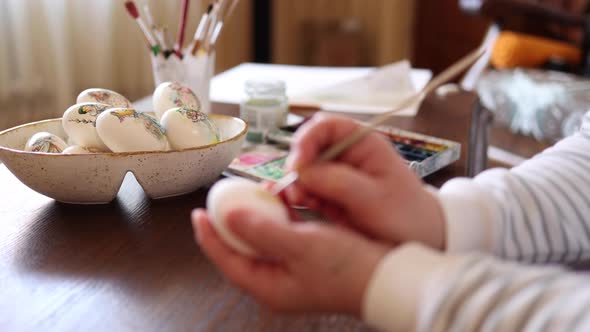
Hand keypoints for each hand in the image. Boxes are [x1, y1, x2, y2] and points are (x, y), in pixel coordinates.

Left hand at [192, 208, 389, 315]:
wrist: (388, 278)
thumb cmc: (348, 267)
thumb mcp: (302, 245)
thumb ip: (262, 230)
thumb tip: (229, 215)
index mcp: (269, 286)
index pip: (227, 260)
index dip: (209, 236)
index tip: (198, 212)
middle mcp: (277, 281)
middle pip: (241, 251)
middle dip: (230, 224)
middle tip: (223, 199)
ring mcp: (293, 271)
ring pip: (262, 241)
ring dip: (255, 218)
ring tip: (249, 196)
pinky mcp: (308, 260)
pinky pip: (282, 237)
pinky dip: (277, 218)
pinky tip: (280, 201)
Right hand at [285, 114, 445, 248]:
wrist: (419, 240)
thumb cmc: (405, 215)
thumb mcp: (375, 199)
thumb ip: (340, 182)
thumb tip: (304, 170)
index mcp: (363, 144)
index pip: (326, 126)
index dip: (307, 138)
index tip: (299, 163)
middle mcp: (346, 155)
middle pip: (308, 147)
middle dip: (298, 165)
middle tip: (296, 188)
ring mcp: (336, 175)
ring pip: (303, 170)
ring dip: (297, 183)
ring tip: (301, 200)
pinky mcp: (329, 195)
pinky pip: (306, 189)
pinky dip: (300, 196)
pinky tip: (305, 207)